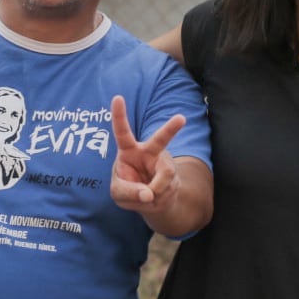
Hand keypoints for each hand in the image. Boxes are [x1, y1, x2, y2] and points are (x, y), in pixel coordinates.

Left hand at [108, 95, 186, 214]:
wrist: (150, 201)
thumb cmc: (129, 191)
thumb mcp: (119, 194)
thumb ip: (127, 192)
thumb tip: (148, 194)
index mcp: (128, 151)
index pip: (122, 132)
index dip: (119, 115)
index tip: (117, 98)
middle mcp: (149, 152)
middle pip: (160, 140)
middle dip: (171, 129)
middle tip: (181, 118)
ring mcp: (164, 162)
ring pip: (165, 175)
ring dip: (155, 192)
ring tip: (149, 197)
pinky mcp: (174, 174)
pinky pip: (169, 187)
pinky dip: (160, 198)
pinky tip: (156, 198)